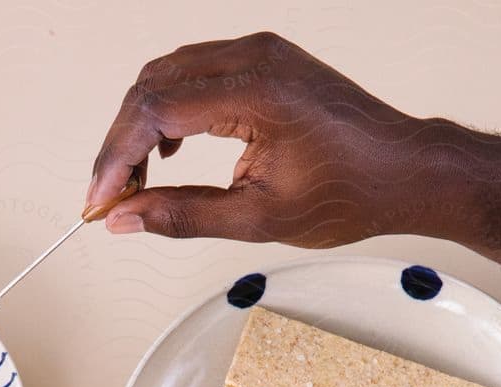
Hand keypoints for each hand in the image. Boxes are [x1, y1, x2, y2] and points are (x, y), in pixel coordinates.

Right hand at [85, 34, 428, 244]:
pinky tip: (170, 153)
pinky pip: (196, 73)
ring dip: (142, 126)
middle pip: (154, 84)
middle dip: (121, 142)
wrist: (402, 170)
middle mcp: (255, 57)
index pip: (156, 110)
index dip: (116, 158)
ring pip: (169, 74)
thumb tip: (125, 219)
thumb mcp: (257, 219)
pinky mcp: (265, 61)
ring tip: (137, 181)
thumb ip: (182, 216)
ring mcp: (261, 53)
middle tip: (111, 196)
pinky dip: (170, 111)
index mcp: (256, 91)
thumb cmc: (350, 191)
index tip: (99, 200)